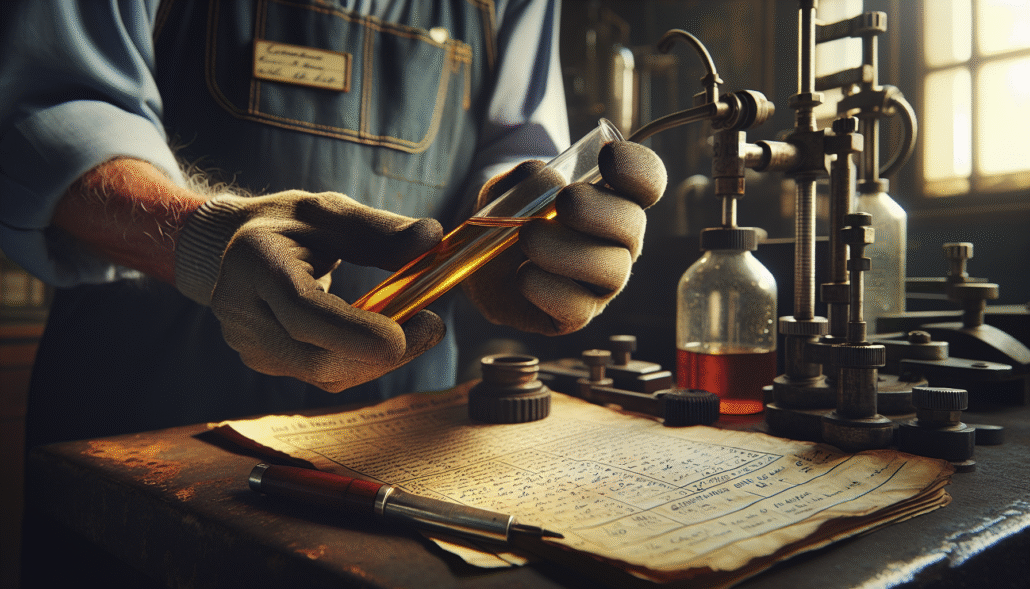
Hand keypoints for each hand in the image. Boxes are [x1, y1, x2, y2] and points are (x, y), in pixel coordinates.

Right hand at [174, 191, 445, 390]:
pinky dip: (362, 362)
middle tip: (431, 325)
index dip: (352, 330)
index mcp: (254, 264)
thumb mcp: (328, 212)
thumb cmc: (285, 225)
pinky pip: (323, 375)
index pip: (301, 310)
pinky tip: (386, 338)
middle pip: (315, 356)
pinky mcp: (267, 363)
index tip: (401, 335)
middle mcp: (243, 313)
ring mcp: (251, 345)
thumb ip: (380, 229)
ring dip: (378, 359)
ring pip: (324, 374)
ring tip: (417, 327)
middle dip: (379, 352)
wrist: (232, 249)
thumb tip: (432, 237)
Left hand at [463, 141, 666, 333]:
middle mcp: (618, 241)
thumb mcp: (511, 187)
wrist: (480, 258)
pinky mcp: (577, 314)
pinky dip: (548, 288)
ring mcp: (601, 282)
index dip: (637, 168)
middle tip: (564, 202)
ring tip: (527, 238)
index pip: (647, 182)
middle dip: (598, 211)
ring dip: (567, 251)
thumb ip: (528, 180)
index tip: (607, 157)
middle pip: (634, 226)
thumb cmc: (510, 217)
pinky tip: (523, 274)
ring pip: (611, 271)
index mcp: (614, 200)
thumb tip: (550, 183)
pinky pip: (577, 308)